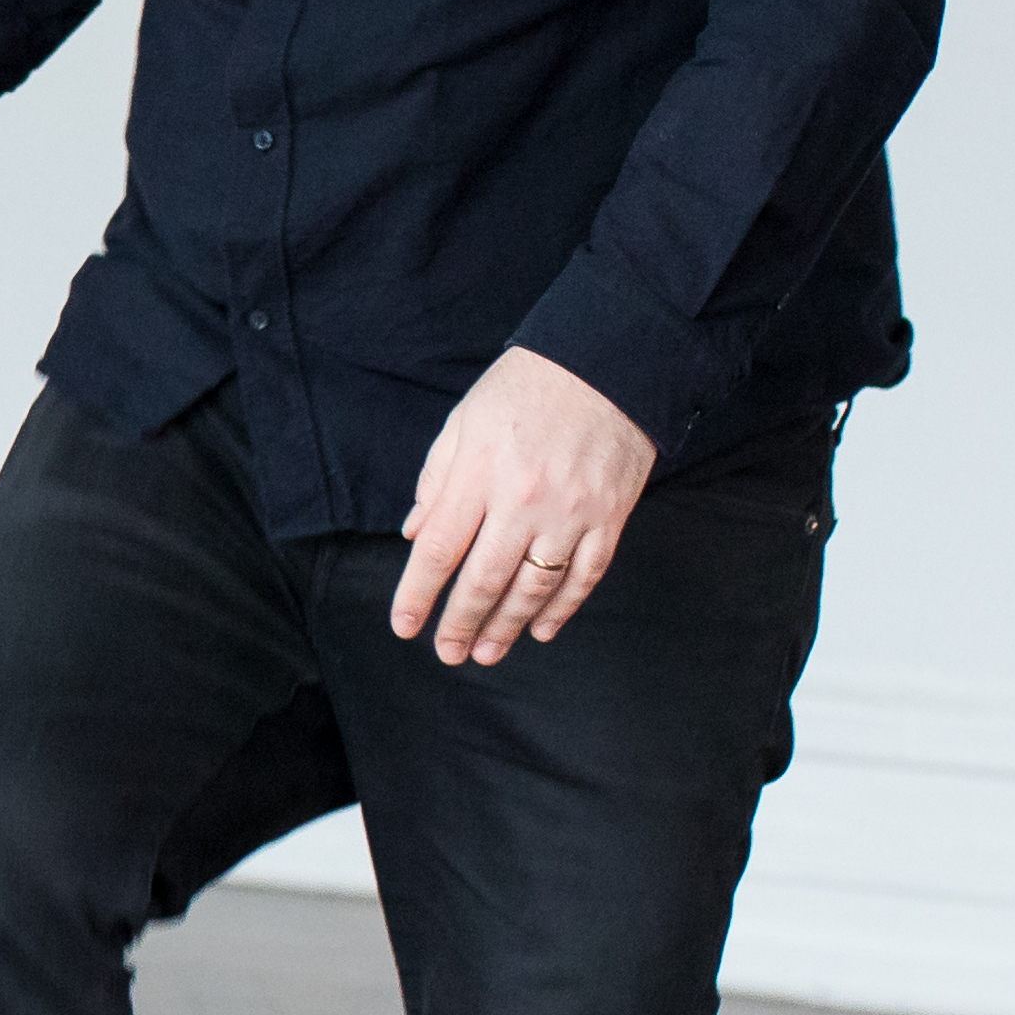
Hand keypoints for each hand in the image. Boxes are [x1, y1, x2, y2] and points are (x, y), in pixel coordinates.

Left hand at [386, 347, 657, 665]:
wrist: (609, 360)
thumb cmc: (526, 387)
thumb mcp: (465, 421)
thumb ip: (437, 479)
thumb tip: (414, 534)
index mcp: (479, 472)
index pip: (439, 549)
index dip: (418, 594)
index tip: (404, 626)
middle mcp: (523, 499)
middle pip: (484, 579)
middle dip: (460, 623)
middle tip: (447, 653)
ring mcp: (571, 512)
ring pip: (534, 587)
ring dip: (507, 626)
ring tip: (486, 653)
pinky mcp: (609, 517)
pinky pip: (584, 576)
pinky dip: (563, 609)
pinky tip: (541, 630)